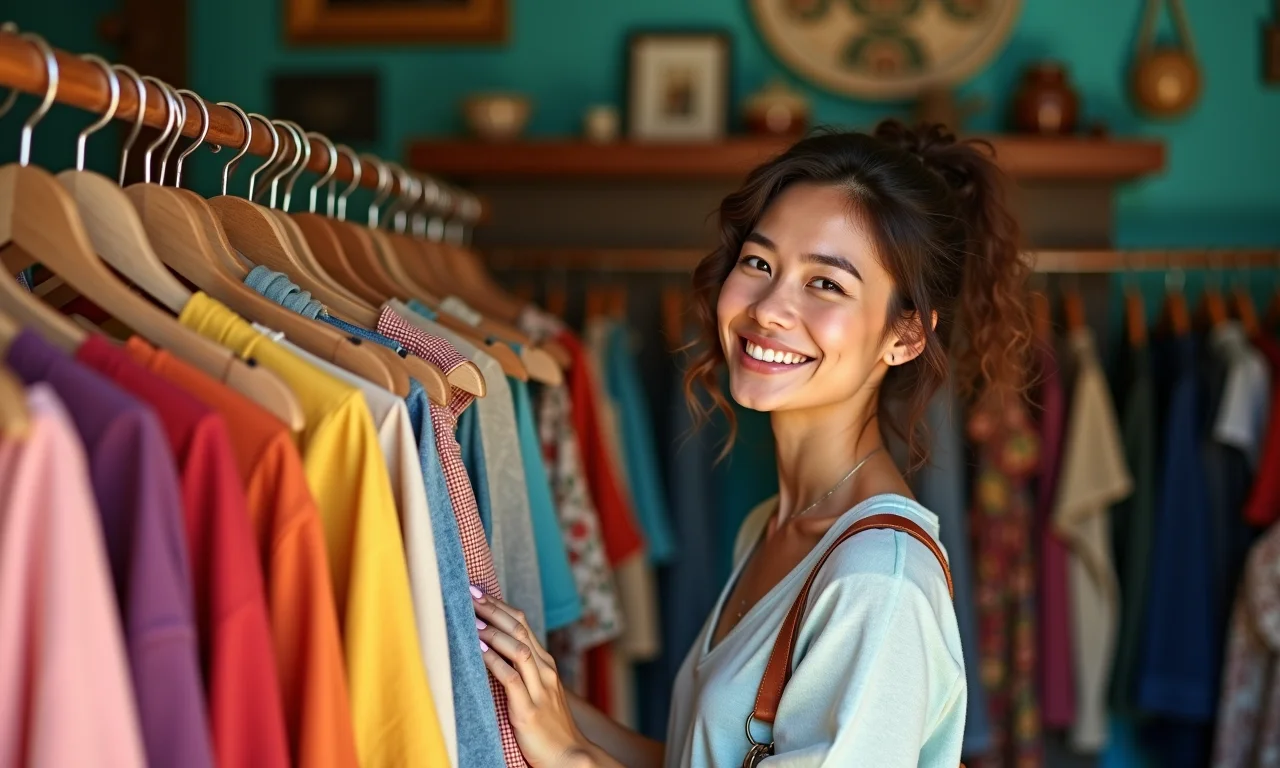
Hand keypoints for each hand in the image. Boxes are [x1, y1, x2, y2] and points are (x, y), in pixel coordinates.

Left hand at [473, 587, 595, 767]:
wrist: (567, 756)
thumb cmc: (548, 725)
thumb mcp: (537, 691)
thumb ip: (522, 670)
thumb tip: (493, 650)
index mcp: (545, 664)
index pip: (522, 624)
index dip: (500, 606)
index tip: (478, 592)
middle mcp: (545, 671)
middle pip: (519, 629)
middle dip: (493, 610)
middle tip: (470, 595)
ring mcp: (539, 689)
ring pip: (518, 649)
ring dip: (493, 633)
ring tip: (471, 621)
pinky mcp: (528, 710)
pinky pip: (511, 679)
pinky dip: (494, 662)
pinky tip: (479, 653)